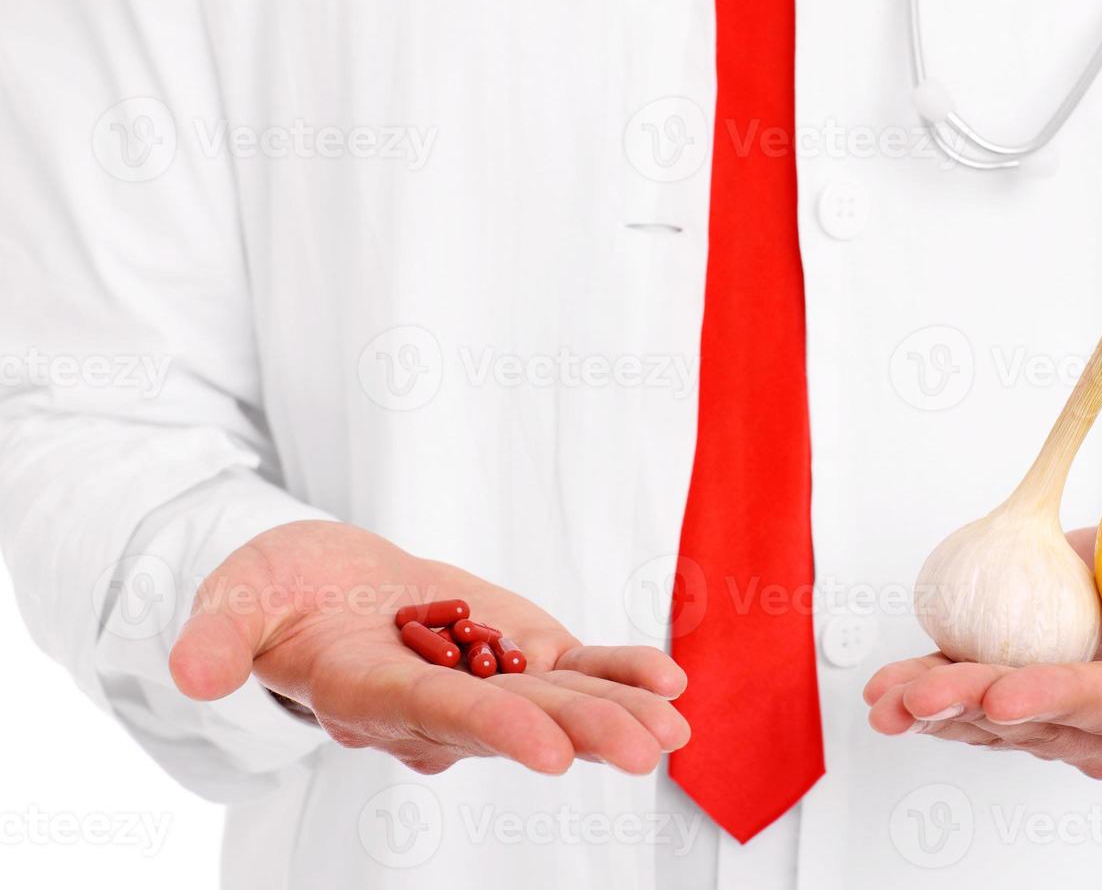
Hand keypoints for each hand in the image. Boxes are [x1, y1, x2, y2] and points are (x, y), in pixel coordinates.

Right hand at [169, 521, 688, 775]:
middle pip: (514, 721)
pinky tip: (671, 683)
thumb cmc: (278, 592)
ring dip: (617, 712)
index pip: (435, 716)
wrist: (328, 586)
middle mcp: (437, 706)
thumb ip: (218, 637)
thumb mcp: (235, 601)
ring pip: (556, 701)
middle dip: (579, 734)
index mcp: (370, 695)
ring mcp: (487, 681)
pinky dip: (621, 672)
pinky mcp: (520, 653)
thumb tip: (188, 671)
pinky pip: (577, 668)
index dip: (490, 731)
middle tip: (642, 751)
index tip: (547, 754)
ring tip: (675, 727)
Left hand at [864, 528, 1101, 778]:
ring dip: (933, 708)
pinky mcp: (1019, 689)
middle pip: (1037, 720)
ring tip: (886, 696)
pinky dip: (922, 693)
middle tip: (921, 695)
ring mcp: (1059, 713)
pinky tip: (882, 692)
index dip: (1058, 700)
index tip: (1006, 694)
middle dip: (973, 710)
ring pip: (989, 719)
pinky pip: (966, 700)